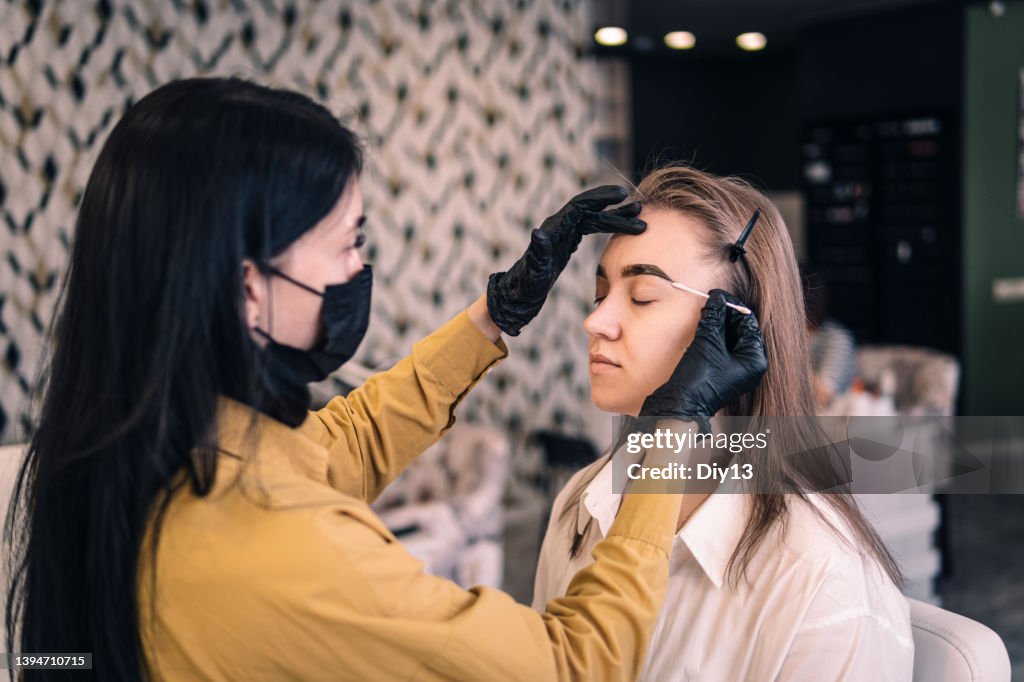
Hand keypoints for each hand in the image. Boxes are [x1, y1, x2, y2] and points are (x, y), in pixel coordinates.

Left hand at [486, 185, 644, 335]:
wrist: (516, 297)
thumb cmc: (524, 287)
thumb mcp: (532, 273)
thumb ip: (537, 253)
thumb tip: (538, 232)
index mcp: (553, 231)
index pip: (579, 207)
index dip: (601, 199)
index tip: (622, 196)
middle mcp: (557, 229)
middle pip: (589, 211)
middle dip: (614, 208)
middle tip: (638, 208)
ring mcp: (562, 236)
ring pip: (592, 219)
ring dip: (614, 217)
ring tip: (637, 217)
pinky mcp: (565, 245)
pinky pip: (589, 229)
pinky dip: (605, 227)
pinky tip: (619, 230)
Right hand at [640, 289, 767, 430]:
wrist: (681, 405)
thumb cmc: (699, 379)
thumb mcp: (708, 343)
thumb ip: (714, 317)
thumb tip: (717, 298)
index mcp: (755, 359)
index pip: (749, 323)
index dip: (733, 306)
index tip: (718, 295)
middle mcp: (750, 366)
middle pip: (742, 330)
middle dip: (726, 315)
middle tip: (711, 302)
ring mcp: (737, 370)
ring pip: (732, 338)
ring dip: (719, 324)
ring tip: (706, 312)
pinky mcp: (724, 372)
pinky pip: (724, 348)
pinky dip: (715, 336)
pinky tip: (704, 326)